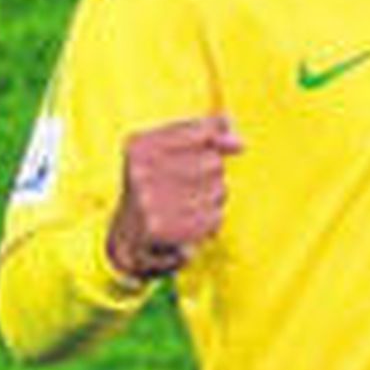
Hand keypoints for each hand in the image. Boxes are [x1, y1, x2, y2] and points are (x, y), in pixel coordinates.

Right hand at [106, 115, 242, 280]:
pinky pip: (214, 217)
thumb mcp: (173, 150)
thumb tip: (239, 143)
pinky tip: (193, 221)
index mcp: (140, 147)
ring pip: (219, 190)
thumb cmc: (160, 184)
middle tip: (193, 185)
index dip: (217, 141)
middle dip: (213, 174)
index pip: (204, 134)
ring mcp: (149, 202)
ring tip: (191, 204)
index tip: (217, 148)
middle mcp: (140, 172)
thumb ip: (208, 135)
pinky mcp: (162, 230)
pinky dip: (211, 220)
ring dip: (214, 199)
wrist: (130, 235)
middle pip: (214, 163)